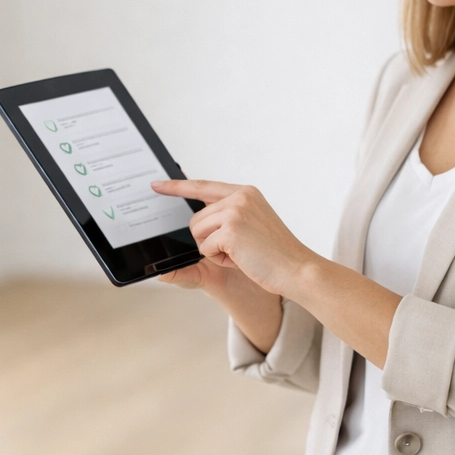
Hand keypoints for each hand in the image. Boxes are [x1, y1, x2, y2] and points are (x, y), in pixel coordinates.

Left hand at [150, 179, 316, 295]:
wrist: (297, 269)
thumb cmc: (276, 254)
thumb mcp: (252, 226)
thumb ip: (227, 217)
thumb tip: (195, 225)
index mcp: (245, 193)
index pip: (203, 186)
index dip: (177, 186)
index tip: (156, 184)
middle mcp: (240, 197)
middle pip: (196, 219)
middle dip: (208, 240)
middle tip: (238, 248)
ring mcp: (235, 211)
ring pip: (198, 233)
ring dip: (214, 250)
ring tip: (242, 253)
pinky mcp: (230, 229)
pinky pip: (205, 248)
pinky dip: (220, 259)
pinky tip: (242, 259)